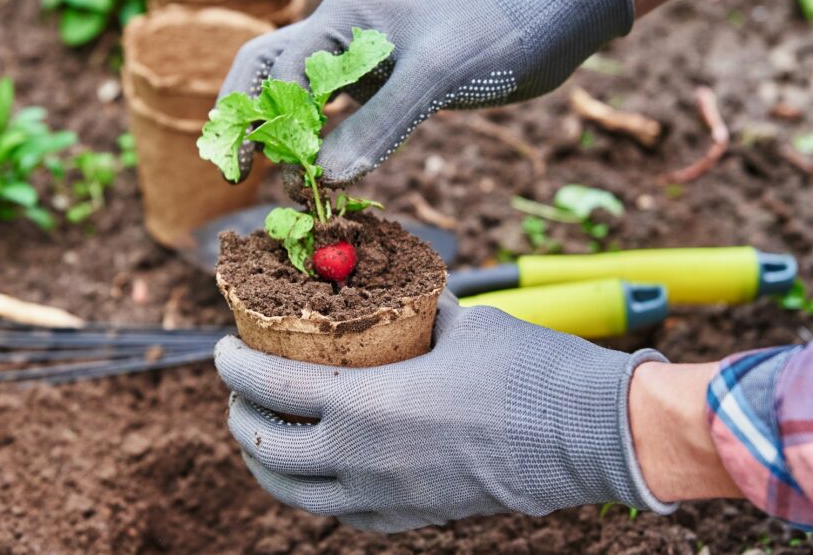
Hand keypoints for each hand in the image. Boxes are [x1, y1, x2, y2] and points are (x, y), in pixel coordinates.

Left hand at [213, 292, 673, 532]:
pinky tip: (317, 468)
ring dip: (265, 462)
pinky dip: (313, 490)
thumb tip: (396, 293)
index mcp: (367, 406)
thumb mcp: (461, 324)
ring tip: (263, 432)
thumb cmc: (528, 370)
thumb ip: (415, 314)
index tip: (222, 349)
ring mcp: (386, 499)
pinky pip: (340, 512)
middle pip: (267, 448)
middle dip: (239, 416)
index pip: (270, 387)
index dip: (234, 367)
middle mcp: (363, 461)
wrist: (590, 435)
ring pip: (294, 494)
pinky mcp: (412, 519)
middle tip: (239, 390)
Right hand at [220, 0, 632, 184]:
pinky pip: (330, 110)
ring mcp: (356, 54)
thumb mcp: (436, 78)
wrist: (545, 26)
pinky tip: (312, 169)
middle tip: (237, 173)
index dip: (280, 126)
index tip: (290, 173)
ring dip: (277, 131)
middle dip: (247, 118)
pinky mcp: (377, 79)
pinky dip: (315, 139)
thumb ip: (379, 125)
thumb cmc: (494, 36)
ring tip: (263, 177)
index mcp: (344, 12)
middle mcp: (340, 28)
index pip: (286, 72)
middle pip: (267, 70)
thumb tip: (325, 177)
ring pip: (293, 91)